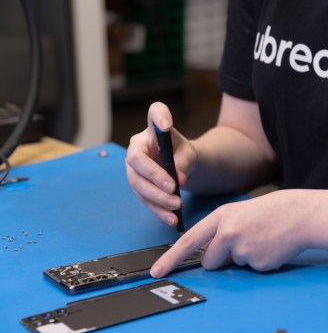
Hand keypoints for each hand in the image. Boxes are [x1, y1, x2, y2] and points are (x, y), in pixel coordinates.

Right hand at [125, 102, 197, 226]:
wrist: (180, 168)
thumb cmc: (182, 154)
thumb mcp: (189, 153)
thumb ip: (184, 162)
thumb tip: (179, 179)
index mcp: (152, 131)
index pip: (154, 114)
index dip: (159, 116)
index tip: (167, 124)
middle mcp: (137, 148)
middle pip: (137, 162)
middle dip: (154, 177)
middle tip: (173, 188)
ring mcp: (133, 169)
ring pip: (138, 185)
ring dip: (157, 198)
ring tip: (176, 207)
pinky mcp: (137, 188)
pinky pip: (145, 200)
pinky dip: (158, 210)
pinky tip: (171, 219)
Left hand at [150, 189, 327, 276]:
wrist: (300, 215)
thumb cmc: (271, 212)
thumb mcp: (240, 213)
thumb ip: (221, 231)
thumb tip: (211, 255)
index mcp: (222, 217)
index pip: (189, 240)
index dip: (170, 257)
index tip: (156, 270)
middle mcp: (229, 233)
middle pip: (209, 260)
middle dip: (219, 259)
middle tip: (241, 242)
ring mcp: (243, 249)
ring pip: (232, 264)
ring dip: (242, 258)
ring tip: (260, 240)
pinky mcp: (258, 263)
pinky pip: (250, 269)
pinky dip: (258, 261)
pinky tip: (270, 246)